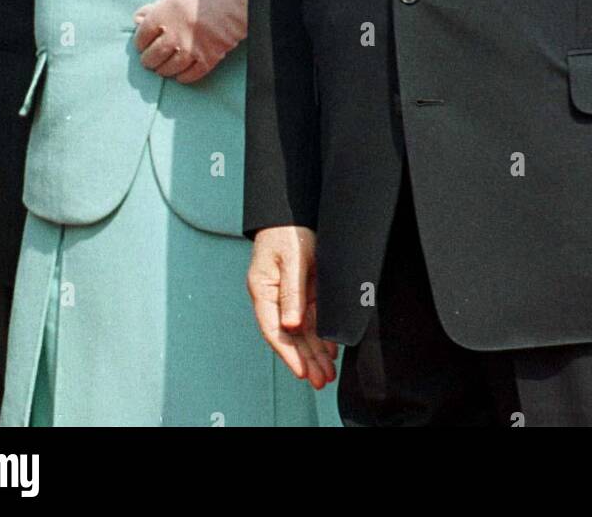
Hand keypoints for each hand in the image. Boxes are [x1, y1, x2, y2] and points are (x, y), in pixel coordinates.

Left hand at [133, 0, 247, 84]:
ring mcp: (192, 48)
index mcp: (164, 13)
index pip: (142, 36)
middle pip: (151, 57)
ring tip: (164, 67)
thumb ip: (158, 5)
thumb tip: (140, 16)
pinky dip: (184, 76)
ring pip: (169, 69)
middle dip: (148, 59)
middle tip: (150, 58)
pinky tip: (182, 73)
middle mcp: (174, 34)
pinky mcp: (210, 57)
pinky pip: (192, 75)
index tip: (142, 43)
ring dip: (164, 70)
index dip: (140, 41)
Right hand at [247, 226, 336, 388]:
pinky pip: (310, 318)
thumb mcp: (292, 259)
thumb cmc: (287, 230)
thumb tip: (290, 325)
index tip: (302, 371)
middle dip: (305, 360)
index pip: (274, 329)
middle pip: (288, 335)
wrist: (293, 210)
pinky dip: (319, 335)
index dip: (288, 353)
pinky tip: (329, 349)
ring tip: (327, 373)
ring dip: (314, 352)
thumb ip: (292, 292)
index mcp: (262, 289)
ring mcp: (287, 295)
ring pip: (301, 331)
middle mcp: (272, 297)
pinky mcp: (301, 291)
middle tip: (320, 380)